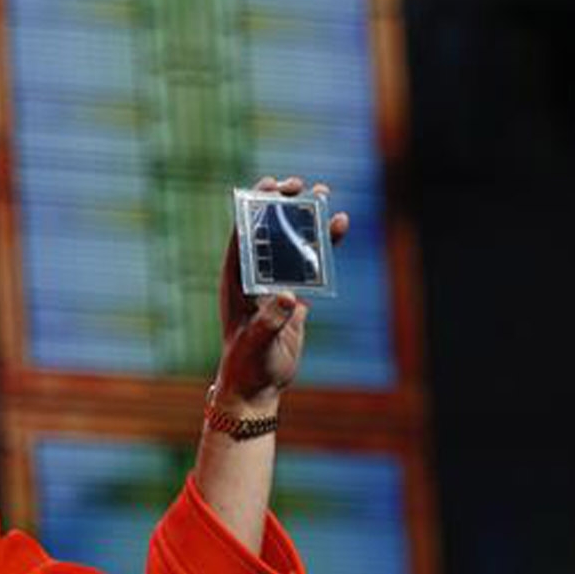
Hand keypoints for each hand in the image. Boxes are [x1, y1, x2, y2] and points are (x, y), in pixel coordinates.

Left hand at [215, 175, 348, 407]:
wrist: (258, 388)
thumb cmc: (248, 365)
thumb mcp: (257, 343)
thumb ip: (270, 321)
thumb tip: (289, 296)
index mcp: (236, 282)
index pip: (241, 237)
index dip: (252, 209)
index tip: (267, 187)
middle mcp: (254, 278)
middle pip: (266, 232)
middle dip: (280, 206)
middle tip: (297, 185)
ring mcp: (275, 285)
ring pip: (291, 244)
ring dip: (305, 219)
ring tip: (322, 193)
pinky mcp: (295, 297)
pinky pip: (311, 265)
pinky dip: (324, 246)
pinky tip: (339, 226)